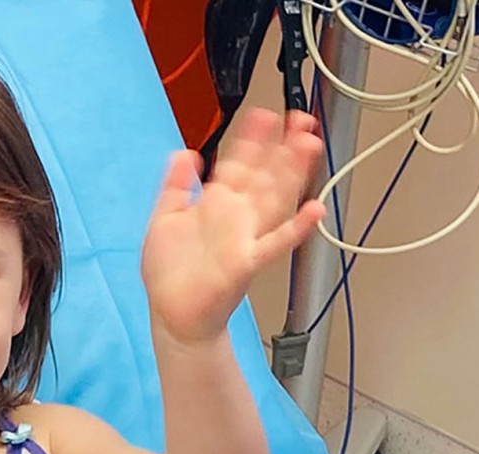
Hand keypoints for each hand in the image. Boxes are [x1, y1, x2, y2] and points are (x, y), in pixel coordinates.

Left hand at [141, 109, 325, 343]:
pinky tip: (314, 211)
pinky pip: (275, 243)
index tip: (264, 115)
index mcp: (216, 204)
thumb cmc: (170, 272)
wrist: (172, 313)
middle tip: (300, 118)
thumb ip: (175, 186)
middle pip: (264, 174)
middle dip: (281, 147)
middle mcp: (235, 217)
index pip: (239, 163)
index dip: (251, 139)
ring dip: (293, 174)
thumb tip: (186, 153)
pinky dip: (295, 229)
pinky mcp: (246, 262)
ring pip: (275, 199)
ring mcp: (244, 238)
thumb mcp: (164, 219)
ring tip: (310, 146)